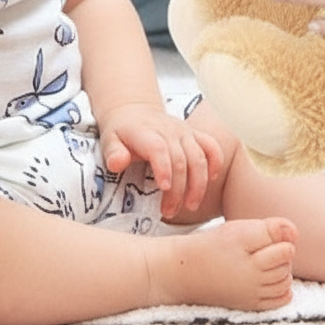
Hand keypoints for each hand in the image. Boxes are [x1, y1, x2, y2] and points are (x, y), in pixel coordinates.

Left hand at [99, 102, 223, 219]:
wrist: (134, 112)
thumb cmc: (121, 134)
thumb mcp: (109, 141)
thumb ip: (113, 153)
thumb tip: (117, 163)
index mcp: (146, 132)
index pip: (159, 148)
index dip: (164, 168)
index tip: (164, 188)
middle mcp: (169, 130)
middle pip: (180, 160)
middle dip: (178, 189)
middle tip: (168, 211)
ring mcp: (184, 132)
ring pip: (199, 157)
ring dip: (198, 184)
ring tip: (190, 205)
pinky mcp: (195, 134)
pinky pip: (211, 146)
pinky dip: (216, 162)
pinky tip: (213, 179)